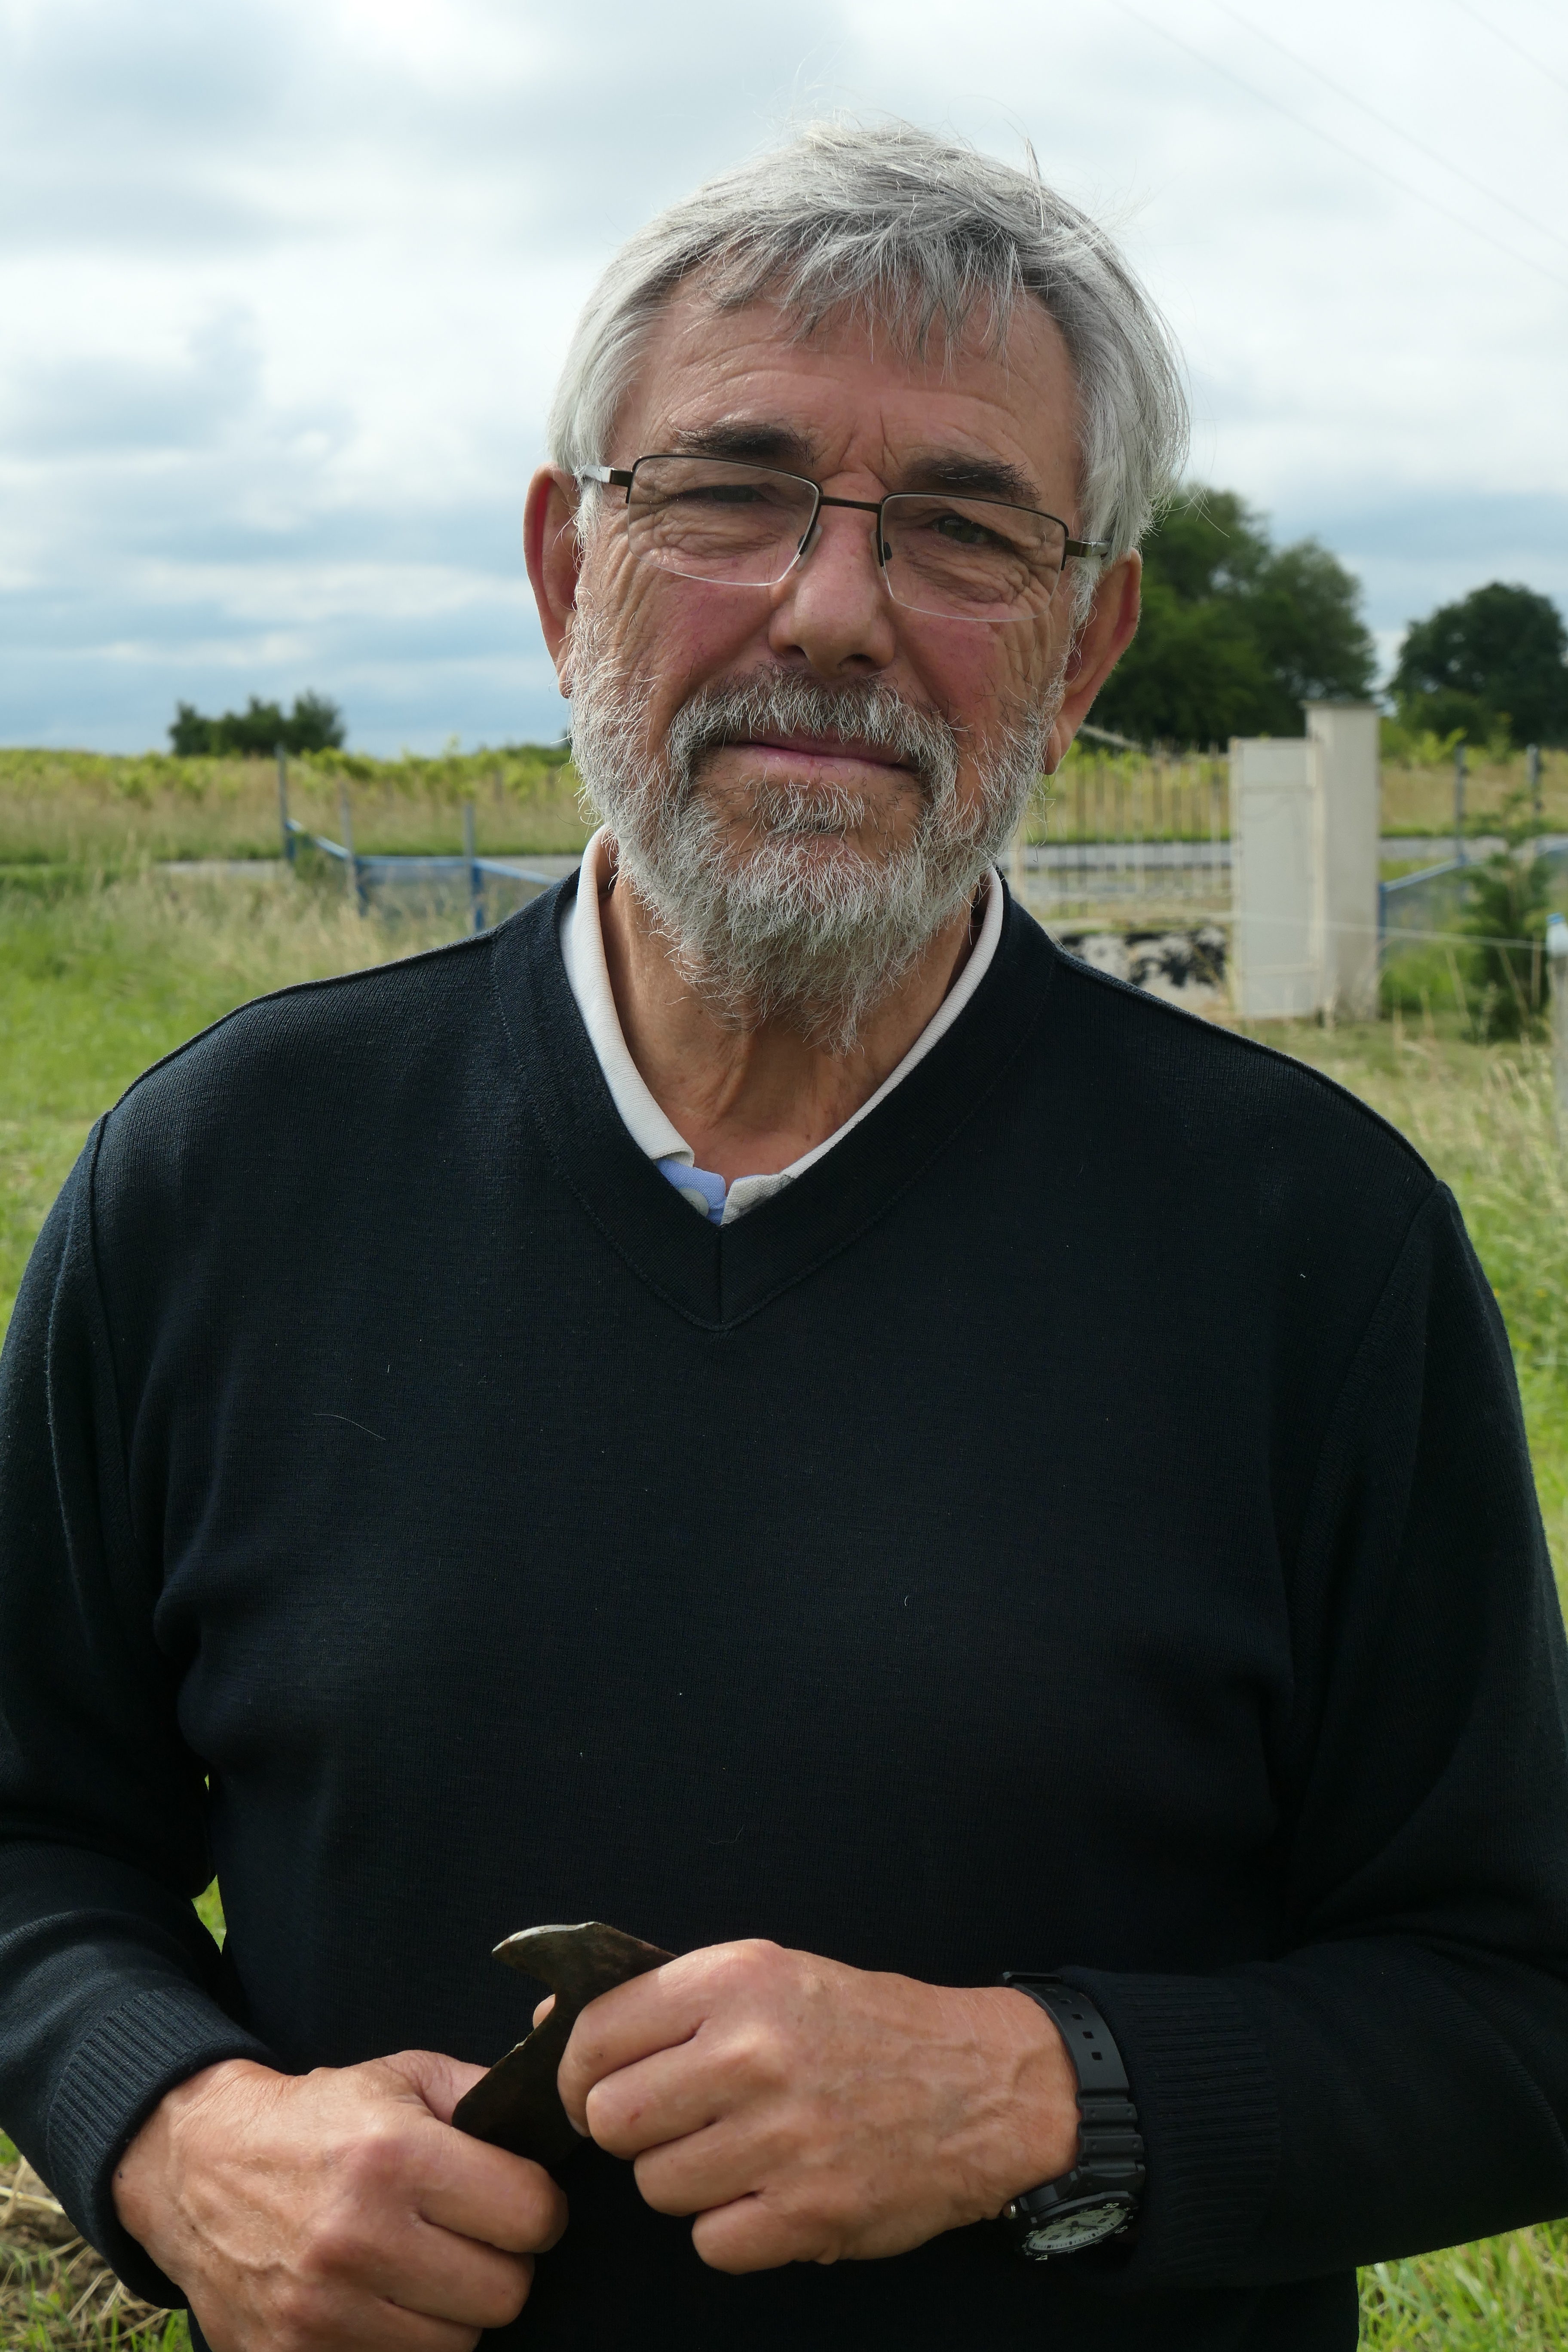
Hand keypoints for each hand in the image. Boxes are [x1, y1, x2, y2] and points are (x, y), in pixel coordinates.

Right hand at [112, 2051, 566, 2350]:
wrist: (201, 2166)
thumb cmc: (319, 2119)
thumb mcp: (402, 2078)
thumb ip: (482, 2097)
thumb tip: (554, 2124)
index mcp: (395, 2158)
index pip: (531, 2216)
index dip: (539, 2208)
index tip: (518, 2200)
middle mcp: (359, 2238)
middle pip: (504, 2293)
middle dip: (502, 2264)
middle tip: (472, 2238)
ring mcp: (323, 2311)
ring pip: (457, 2345)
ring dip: (454, 2311)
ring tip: (424, 2268)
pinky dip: (404, 2343)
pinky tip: (386, 2301)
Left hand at [555, 1940, 1076, 2271]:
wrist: (981, 2085)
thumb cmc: (862, 2026)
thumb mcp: (770, 1974)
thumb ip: (666, 1998)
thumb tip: (550, 2022)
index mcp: (737, 1981)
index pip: (596, 2034)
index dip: (579, 2070)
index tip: (596, 2085)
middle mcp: (753, 2054)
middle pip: (612, 2119)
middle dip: (630, 2129)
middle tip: (674, 2123)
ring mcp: (781, 2138)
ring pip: (655, 2186)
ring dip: (685, 2179)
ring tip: (737, 2151)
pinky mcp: (808, 2214)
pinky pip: (710, 2242)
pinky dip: (731, 2229)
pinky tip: (769, 2192)